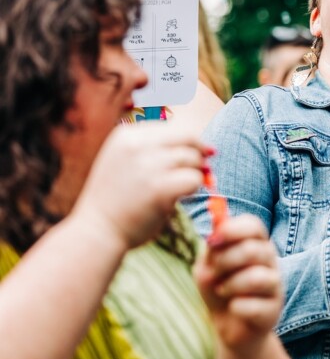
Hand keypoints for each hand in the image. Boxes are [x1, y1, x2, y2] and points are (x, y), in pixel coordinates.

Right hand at [72, 124, 208, 252]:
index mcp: (126, 135)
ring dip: (196, 172)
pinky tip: (183, 196)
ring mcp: (148, 166)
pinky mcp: (159, 188)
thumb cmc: (115, 199)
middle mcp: (137, 145)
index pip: (171, 127)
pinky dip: (194, 188)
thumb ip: (150, 148)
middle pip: (187, 137)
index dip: (188, 141)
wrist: (96, 230)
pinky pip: (194, 179)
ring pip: (193, 158)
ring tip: (183, 187)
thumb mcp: (123, 161)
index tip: (197, 153)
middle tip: (205, 166)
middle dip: (199, 152)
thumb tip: (197, 144)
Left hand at [195, 214, 283, 351]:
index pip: (253, 226)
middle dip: (224, 262)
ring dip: (230, 286)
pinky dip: (236, 308)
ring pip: (255, 278)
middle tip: (212, 273)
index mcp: (255, 243)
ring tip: (222, 291)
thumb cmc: (218, 289)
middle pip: (253, 250)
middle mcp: (270, 260)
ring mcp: (276, 285)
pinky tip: (234, 309)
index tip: (213, 240)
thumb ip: (212, 248)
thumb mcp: (208, 266)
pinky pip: (253, 306)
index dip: (233, 230)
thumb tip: (215, 229)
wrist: (228, 326)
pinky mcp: (275, 310)